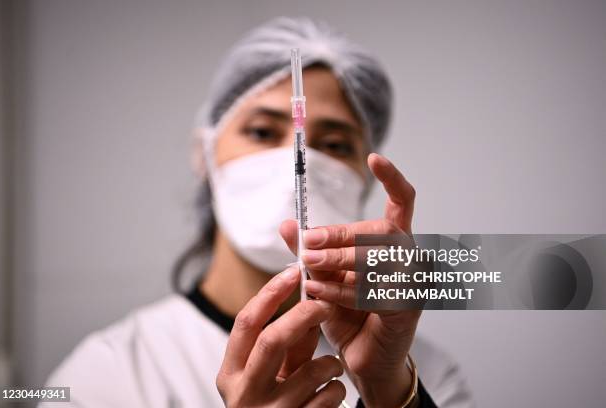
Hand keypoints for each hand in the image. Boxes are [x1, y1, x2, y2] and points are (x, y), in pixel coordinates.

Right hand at [216, 265, 346, 406]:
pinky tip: (331, 393)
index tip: (293, 272)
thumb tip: (309, 299)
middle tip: (324, 303)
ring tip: (333, 368)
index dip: (270, 293)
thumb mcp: (270, 374)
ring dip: (332, 363)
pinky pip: (330, 397)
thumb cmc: (273, 403)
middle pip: (273, 339)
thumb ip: (286, 342)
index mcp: (231, 373)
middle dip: (303, 315)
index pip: (246, 322)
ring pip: (313, 370)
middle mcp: (244, 393)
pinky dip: (337, 389)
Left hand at [280, 153, 419, 407]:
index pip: (402, 201)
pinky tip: (317, 295)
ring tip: (308, 272)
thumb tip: (288, 224)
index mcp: (391, 242)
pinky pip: (372, 290)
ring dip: (335, 265)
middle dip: (339, 237)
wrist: (363, 360)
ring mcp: (412, 280)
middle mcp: (407, 256)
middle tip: (307, 248)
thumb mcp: (324, 278)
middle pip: (378, 229)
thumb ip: (309, 252)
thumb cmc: (349, 315)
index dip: (392, 178)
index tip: (375, 158)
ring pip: (373, 259)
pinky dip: (341, 292)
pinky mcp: (407, 305)